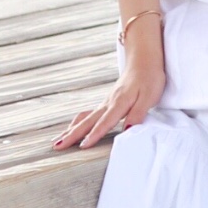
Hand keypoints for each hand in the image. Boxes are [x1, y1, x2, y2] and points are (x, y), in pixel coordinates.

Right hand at [54, 21, 164, 149]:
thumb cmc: (149, 78)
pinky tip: (72, 127)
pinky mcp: (107, 102)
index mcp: (119, 103)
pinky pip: (89, 114)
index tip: (83, 146)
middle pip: (88, 121)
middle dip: (73, 135)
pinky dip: (78, 122)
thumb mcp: (149, 97)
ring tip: (58, 142)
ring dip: (72, 130)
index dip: (94, 134)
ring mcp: (106, 102)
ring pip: (86, 118)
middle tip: (57, 147)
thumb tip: (127, 130)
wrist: (144, 60)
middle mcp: (108, 103)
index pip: (105, 122)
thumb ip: (137, 114)